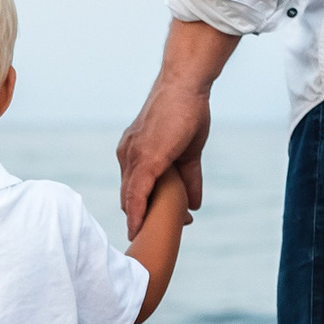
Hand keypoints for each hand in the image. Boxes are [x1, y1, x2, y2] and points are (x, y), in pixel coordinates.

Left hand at [116, 19, 237, 237]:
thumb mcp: (188, 151)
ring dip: (143, 221)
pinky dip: (137, 212)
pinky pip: (137, 193)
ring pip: (132, 198)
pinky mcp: (145, 158)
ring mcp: (133, 156)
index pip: (133, 189)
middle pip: (130, 197)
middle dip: (144, 218)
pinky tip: (138, 229)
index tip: (150, 227)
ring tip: (154, 239)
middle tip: (161, 235)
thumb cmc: (187, 111)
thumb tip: (194, 204)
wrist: (186, 85)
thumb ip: (188, 178)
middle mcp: (128, 155)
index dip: (142, 209)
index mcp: (135, 153)